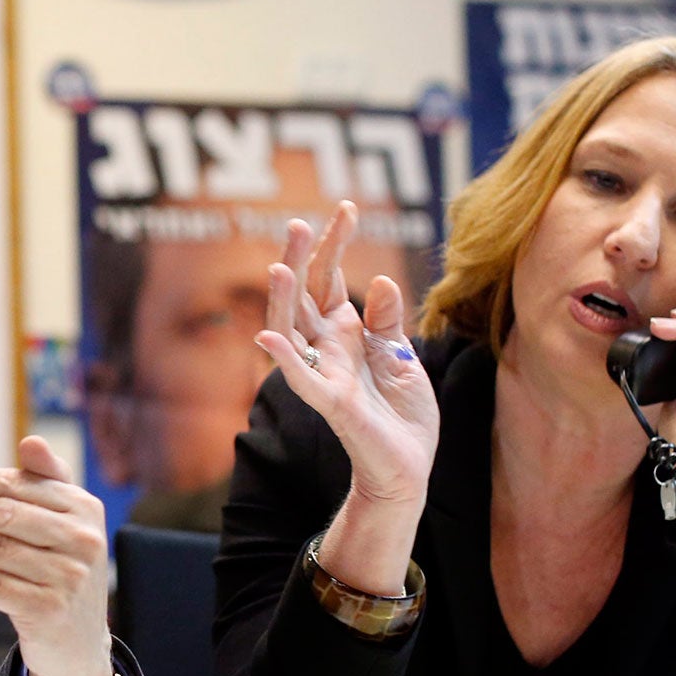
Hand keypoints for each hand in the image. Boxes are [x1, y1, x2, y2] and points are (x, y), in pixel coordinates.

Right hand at [255, 208, 437, 512]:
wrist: (408, 467)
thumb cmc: (401, 414)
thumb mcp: (401, 356)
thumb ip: (387, 320)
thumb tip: (378, 279)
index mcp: (345, 332)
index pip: (330, 279)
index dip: (335, 244)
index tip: (345, 207)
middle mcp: (327, 349)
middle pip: (303, 295)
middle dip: (300, 260)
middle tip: (297, 222)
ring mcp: (325, 375)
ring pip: (293, 330)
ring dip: (282, 300)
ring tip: (278, 266)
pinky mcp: (332, 405)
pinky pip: (302, 380)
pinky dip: (285, 359)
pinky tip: (268, 337)